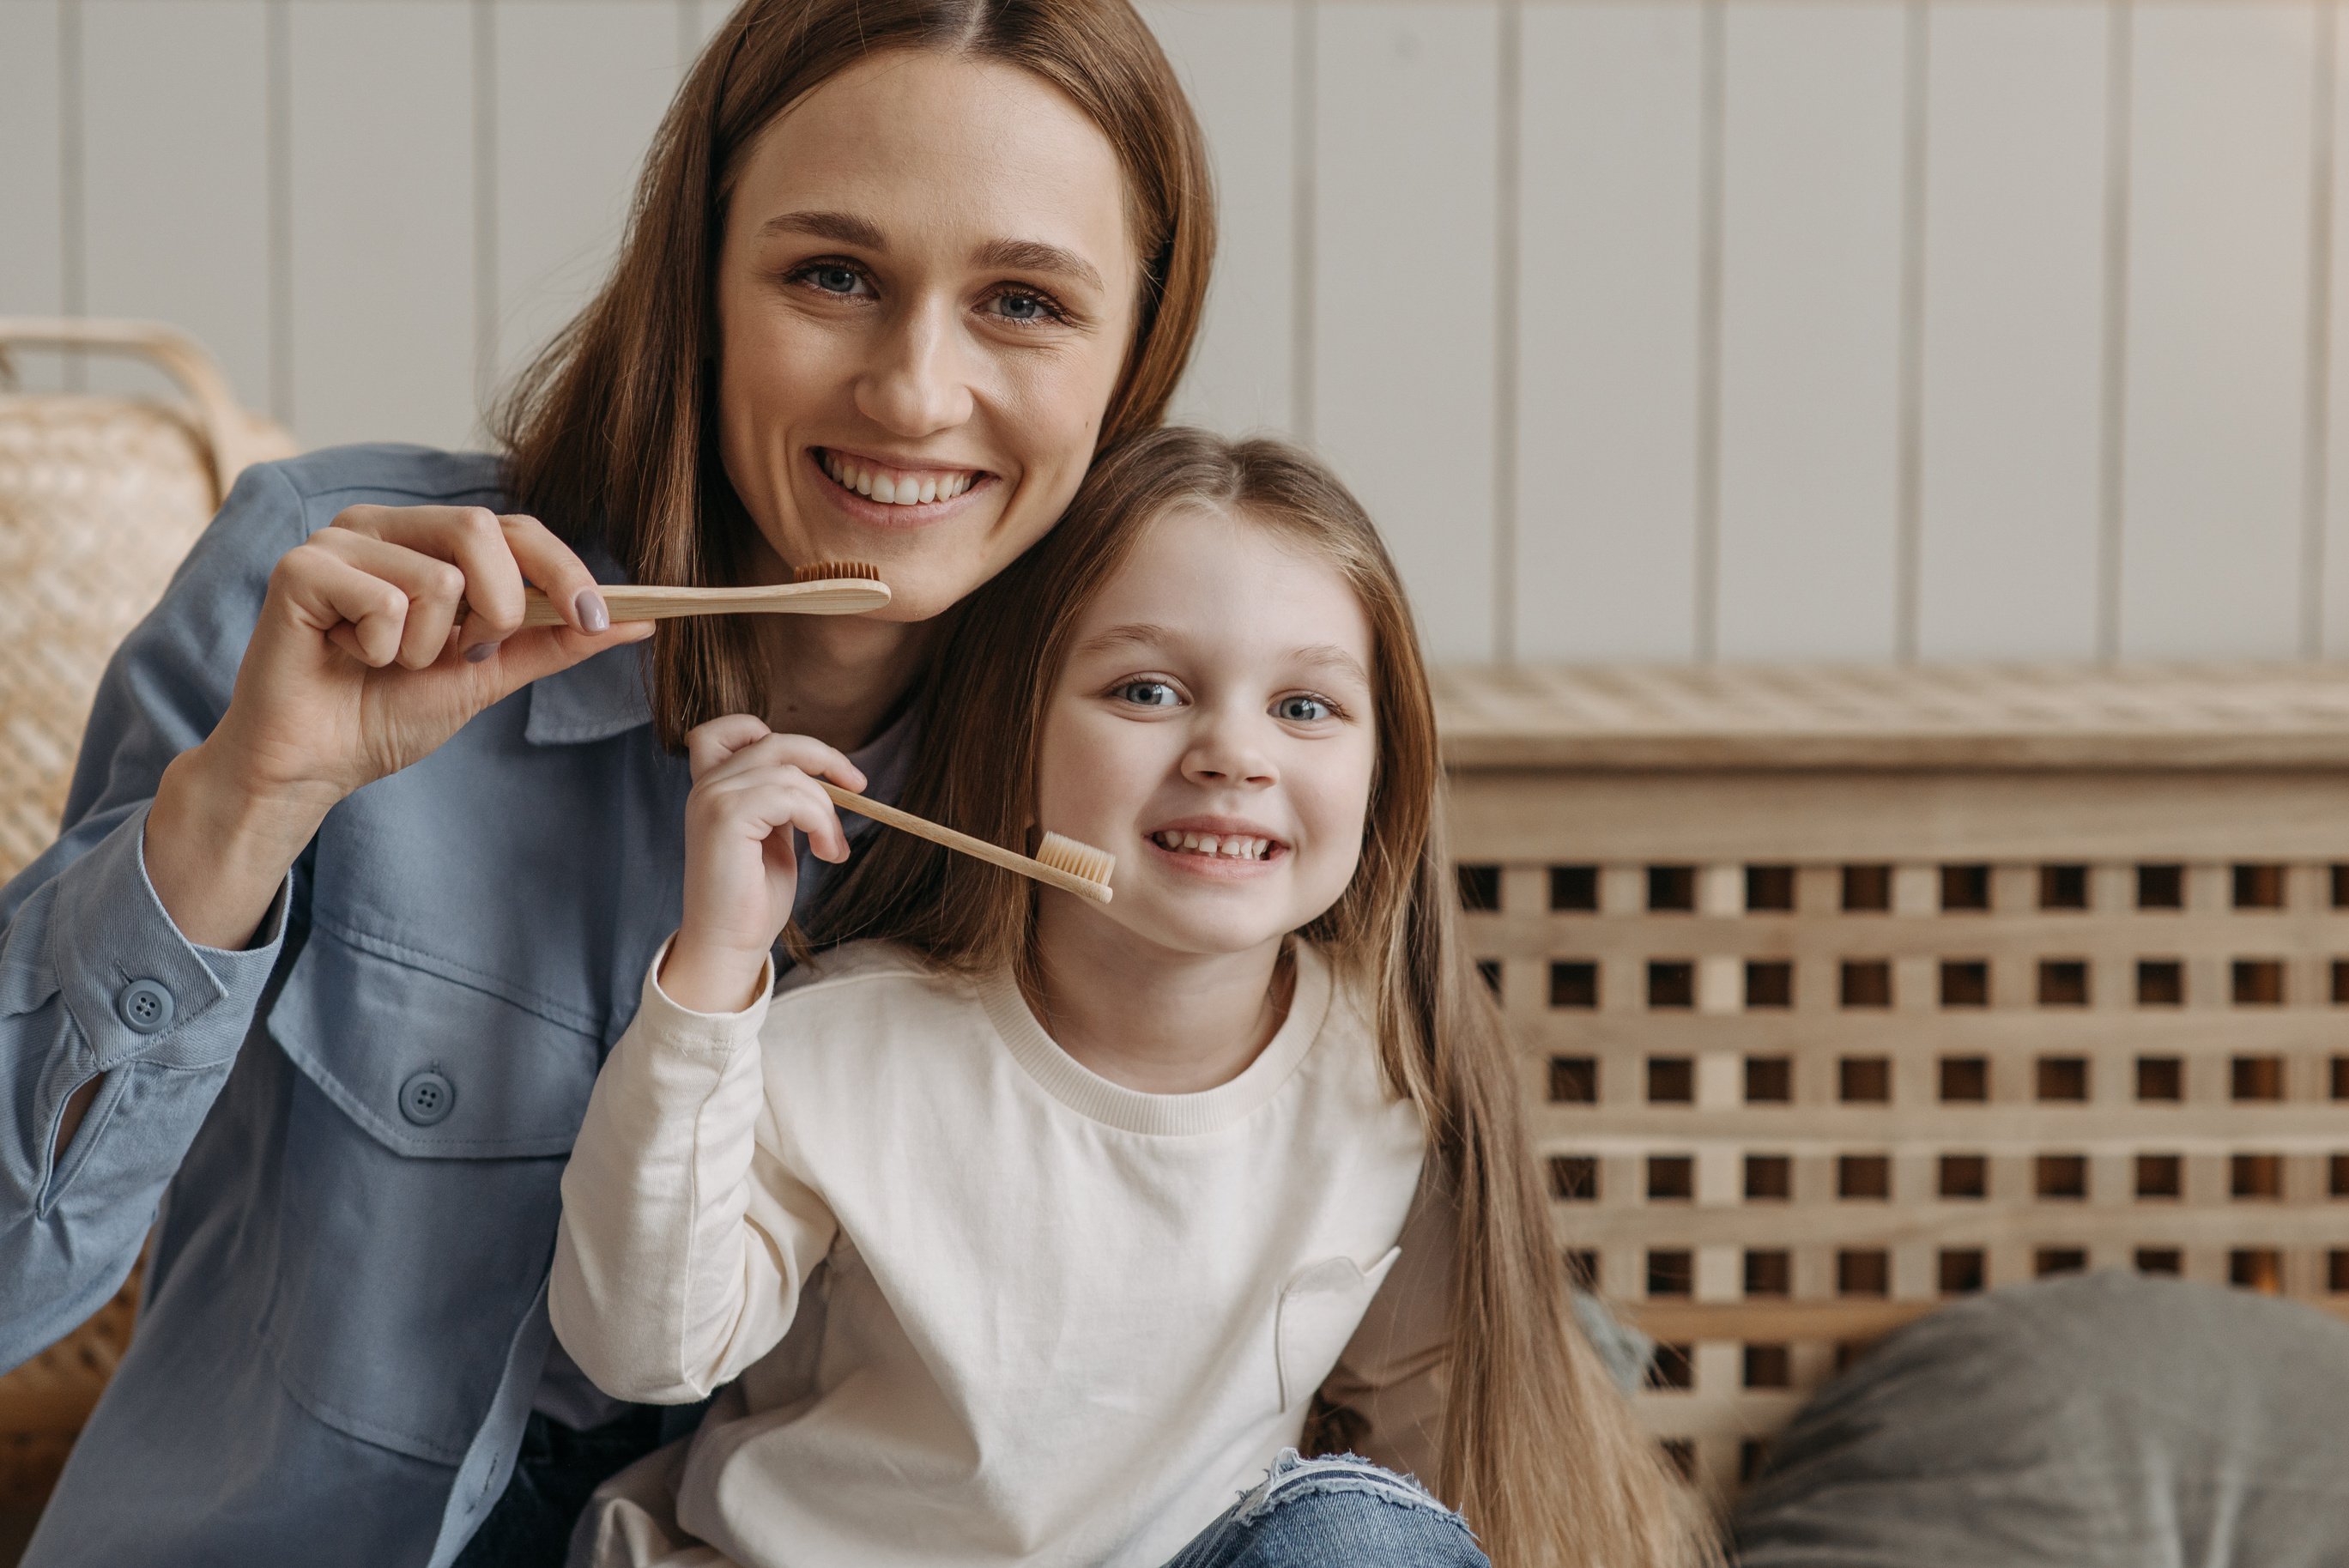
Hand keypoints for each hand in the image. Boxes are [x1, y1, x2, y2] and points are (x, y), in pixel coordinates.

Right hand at [147, 505, 649, 949]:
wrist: (315, 765)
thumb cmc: (388, 712)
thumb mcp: (489, 675)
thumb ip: (556, 641)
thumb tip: (639, 620)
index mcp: (428, 539)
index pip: (515, 527)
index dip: (563, 569)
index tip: (597, 618)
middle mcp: (383, 525)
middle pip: (481, 529)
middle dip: (500, 608)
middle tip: (467, 654)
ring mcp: (337, 540)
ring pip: (437, 578)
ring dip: (428, 647)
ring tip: (388, 662)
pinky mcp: (300, 567)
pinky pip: (383, 600)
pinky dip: (380, 649)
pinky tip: (347, 658)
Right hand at [660, 715, 865, 1013]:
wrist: (728, 945)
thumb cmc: (752, 898)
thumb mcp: (772, 837)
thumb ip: (781, 801)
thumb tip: (822, 777)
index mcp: (712, 788)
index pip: (723, 729)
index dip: (768, 731)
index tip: (814, 765)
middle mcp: (707, 787)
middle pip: (775, 742)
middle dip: (826, 760)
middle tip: (860, 788)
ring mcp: (713, 798)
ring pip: (791, 772)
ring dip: (827, 810)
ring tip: (833, 847)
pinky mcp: (726, 817)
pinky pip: (792, 796)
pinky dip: (821, 821)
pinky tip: (826, 853)